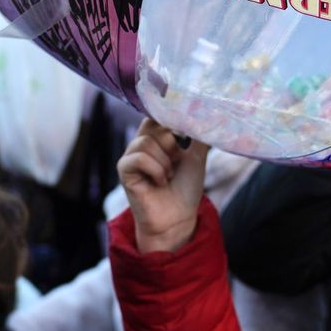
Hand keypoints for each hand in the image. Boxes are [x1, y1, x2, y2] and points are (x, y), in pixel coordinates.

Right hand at [117, 120, 208, 253]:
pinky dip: (156, 170)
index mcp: (156, 136)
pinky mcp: (124, 170)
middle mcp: (141, 142)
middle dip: (172, 144)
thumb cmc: (185, 187)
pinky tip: (160, 182)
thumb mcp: (197, 156)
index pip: (158, 113)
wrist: (178, 217)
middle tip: (177, 162)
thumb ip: (198, 134)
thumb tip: (206, 114)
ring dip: (165, 161)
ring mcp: (131, 155)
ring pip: (146, 142)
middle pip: (154, 125)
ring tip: (169, 176)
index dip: (171, 118)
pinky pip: (139, 158)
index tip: (184, 132)